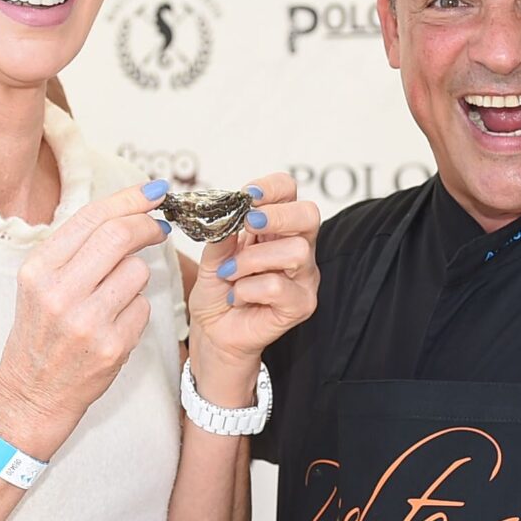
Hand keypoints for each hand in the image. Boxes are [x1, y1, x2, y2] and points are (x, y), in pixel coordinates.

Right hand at [0, 181, 172, 454]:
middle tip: (158, 228)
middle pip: (120, 235)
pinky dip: (136, 310)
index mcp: (38, 270)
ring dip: (136, 277)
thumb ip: (76, 248)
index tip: (155, 191)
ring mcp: (87, 321)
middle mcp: (59, 293)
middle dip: (147, 226)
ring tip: (113, 297)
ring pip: (138, 272)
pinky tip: (115, 325)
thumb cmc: (42, 333)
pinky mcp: (112, 346)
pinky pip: (143, 308)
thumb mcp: (40, 284)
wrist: (33, 393)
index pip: (92, 218)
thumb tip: (129, 210)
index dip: (130, 199)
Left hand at [185, 173, 319, 396]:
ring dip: (252, 260)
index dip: (272, 187)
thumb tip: (227, 211)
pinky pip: (278, 287)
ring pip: (294, 251)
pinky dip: (249, 288)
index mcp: (277, 228)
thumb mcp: (212, 255)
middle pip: (308, 214)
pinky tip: (237, 296)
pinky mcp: (301, 304)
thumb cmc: (218, 291)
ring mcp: (304, 277)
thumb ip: (222, 233)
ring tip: (230, 273)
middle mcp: (298, 247)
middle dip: (275, 215)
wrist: (214, 333)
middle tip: (247, 224)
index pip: (289, 191)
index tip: (246, 194)